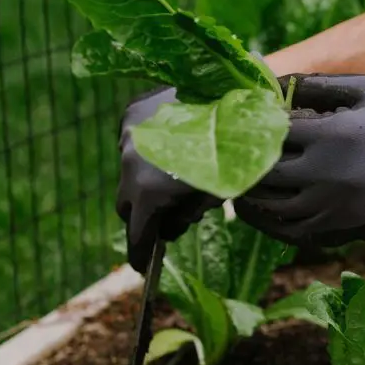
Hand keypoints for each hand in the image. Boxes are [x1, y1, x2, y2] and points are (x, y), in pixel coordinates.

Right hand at [116, 87, 221, 272]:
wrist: (237, 98)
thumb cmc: (236, 152)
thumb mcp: (213, 195)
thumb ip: (184, 216)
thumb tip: (169, 228)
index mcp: (149, 191)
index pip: (136, 233)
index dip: (140, 254)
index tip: (143, 267)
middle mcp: (128, 163)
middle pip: (127, 203)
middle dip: (144, 216)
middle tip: (167, 221)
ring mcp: (127, 134)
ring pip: (127, 169)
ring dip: (145, 179)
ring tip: (178, 176)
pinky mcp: (131, 111)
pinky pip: (132, 140)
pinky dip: (146, 150)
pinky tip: (174, 146)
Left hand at [234, 74, 364, 246]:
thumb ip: (320, 84)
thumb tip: (278, 80)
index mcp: (330, 134)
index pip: (272, 133)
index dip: (254, 128)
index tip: (244, 122)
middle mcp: (324, 173)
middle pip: (263, 172)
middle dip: (243, 164)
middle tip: (228, 157)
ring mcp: (330, 205)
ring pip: (270, 207)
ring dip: (247, 197)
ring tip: (234, 187)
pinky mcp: (338, 228)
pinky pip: (290, 232)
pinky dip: (267, 223)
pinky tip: (258, 213)